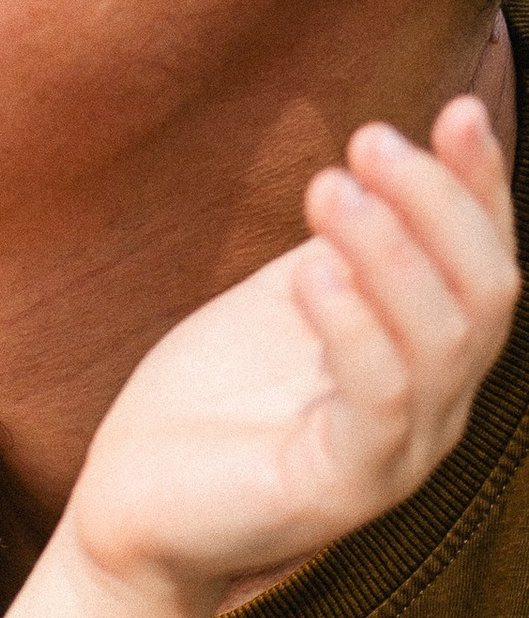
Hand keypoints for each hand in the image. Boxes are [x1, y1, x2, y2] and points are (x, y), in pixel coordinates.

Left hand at [70, 96, 516, 609]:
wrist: (131, 508)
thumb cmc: (206, 401)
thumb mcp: (287, 299)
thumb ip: (344, 244)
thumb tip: (386, 153)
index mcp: (429, 357)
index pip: (486, 261)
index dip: (482, 186)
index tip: (458, 109)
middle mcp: (436, 408)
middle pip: (486, 293)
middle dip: (438, 204)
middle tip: (371, 140)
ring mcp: (399, 455)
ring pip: (442, 342)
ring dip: (391, 251)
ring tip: (330, 189)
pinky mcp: (343, 490)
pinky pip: (378, 402)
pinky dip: (355, 327)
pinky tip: (311, 271)